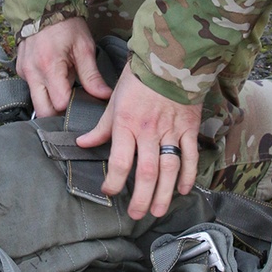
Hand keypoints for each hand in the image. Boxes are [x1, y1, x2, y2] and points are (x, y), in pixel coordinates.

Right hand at [16, 18, 112, 116]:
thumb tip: (104, 96)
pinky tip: (54, 78)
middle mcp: (32, 72)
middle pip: (42, 111)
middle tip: (72, 102)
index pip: (59, 104)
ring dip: (49, 101)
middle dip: (58, 113)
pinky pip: (31, 89)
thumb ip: (92, 76)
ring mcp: (23, 72)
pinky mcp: (20, 70)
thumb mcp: (84, 48)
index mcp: (49, 67)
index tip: (82, 100)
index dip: (72, 107)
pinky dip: (43, 89)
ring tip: (64, 87)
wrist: (45, 6)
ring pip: (35, 102)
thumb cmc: (67, 25)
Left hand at [76, 64, 201, 219]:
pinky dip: (187, 175)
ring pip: (168, 169)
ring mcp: (171, 131)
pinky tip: (182, 189)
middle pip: (146, 173)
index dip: (113, 182)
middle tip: (137, 215)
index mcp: (126, 124)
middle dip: (141, 198)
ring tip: (157, 211)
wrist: (169, 57)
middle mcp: (148, 132)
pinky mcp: (189, 128)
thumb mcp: (114, 100)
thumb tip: (82, 144)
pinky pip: (189, 156)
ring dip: (163, 193)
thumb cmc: (138, 77)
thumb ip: (101, 127)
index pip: (118, 162)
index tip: (109, 192)